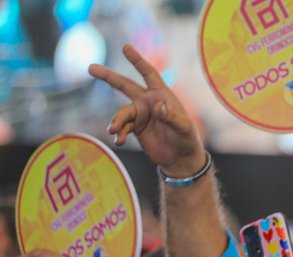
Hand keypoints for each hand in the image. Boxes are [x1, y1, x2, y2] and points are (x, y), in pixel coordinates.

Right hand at [88, 44, 205, 177]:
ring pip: (122, 113)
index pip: (149, 74)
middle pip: (125, 85)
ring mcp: (140, 115)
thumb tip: (158, 107)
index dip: (137, 61)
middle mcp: (148, 102)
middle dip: (108, 76)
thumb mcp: (183, 128)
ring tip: (114, 130)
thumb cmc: (187, 139)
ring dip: (116, 121)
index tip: (125, 47)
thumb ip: (171, 117)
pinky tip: (119, 141)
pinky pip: (121, 128)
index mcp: (161, 96)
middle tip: (91, 68)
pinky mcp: (135, 129)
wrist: (181, 158)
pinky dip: (119, 134)